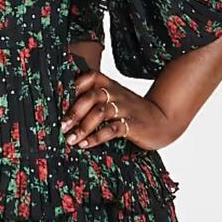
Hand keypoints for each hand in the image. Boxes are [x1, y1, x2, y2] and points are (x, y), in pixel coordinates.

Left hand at [60, 67, 180, 151]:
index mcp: (110, 85)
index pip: (90, 76)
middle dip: (74, 111)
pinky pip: (112, 129)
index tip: (58, 100)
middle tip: (61, 126)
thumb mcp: (114, 99)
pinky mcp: (132, 124)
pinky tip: (85, 144)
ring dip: (83, 127)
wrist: (163, 120)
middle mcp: (116, 94)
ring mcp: (125, 109)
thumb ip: (95, 99)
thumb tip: (64, 110)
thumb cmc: (132, 112)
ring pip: (100, 112)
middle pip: (91, 96)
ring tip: (70, 139)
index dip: (73, 85)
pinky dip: (96, 137)